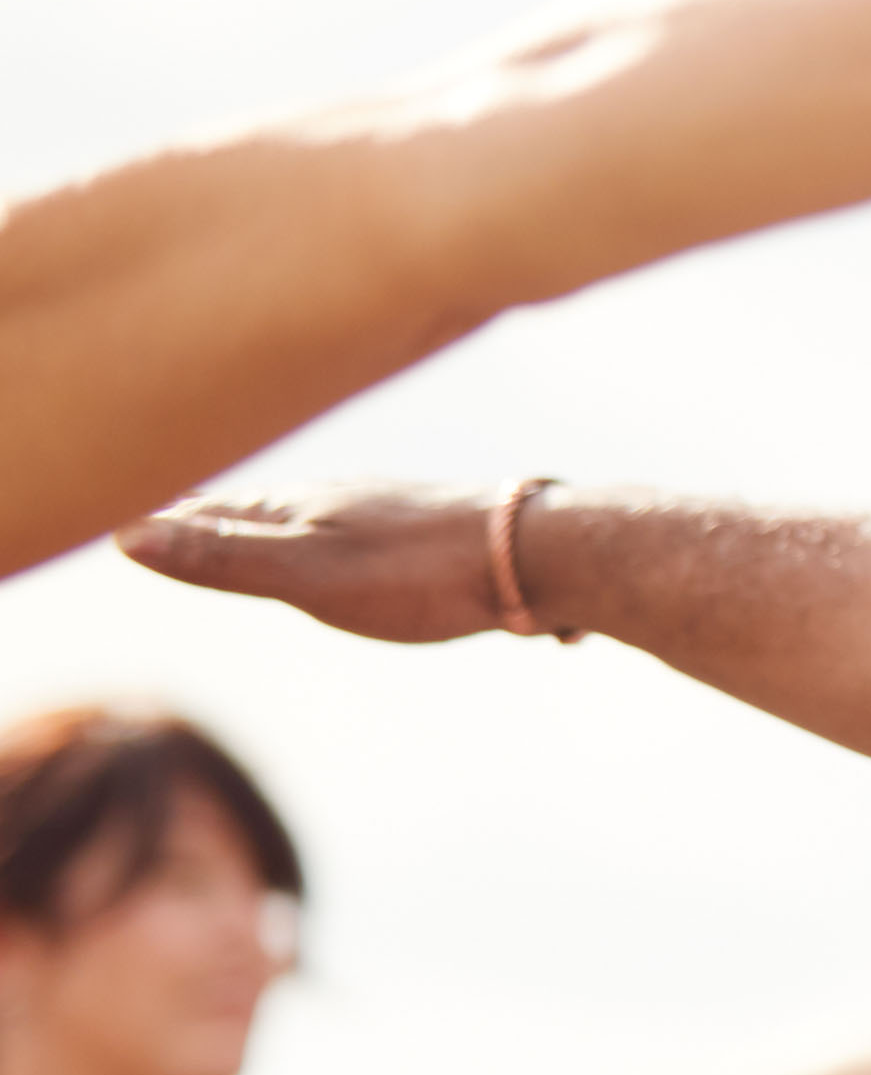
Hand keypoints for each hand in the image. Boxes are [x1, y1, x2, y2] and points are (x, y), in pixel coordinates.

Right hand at [115, 480, 518, 641]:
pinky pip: (362, 529)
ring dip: (272, 520)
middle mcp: (339, 498)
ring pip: (312, 512)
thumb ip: (225, 558)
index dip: (166, 519)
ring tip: (247, 522)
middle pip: (257, 506)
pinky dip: (331, 533)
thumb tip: (128, 533)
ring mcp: (388, 510)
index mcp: (299, 508)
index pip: (210, 513)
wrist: (544, 552)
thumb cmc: (425, 570)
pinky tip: (356, 540)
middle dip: (210, 512)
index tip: (123, 515)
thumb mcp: (311, 576)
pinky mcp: (434, 529)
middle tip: (166, 510)